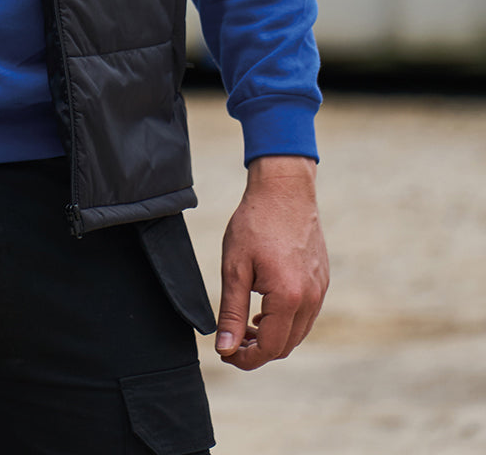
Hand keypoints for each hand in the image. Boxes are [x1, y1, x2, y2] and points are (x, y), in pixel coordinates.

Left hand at [215, 155, 328, 370]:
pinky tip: (264, 310)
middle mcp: (310, 299)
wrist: (284, 190)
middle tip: (231, 341)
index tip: (225, 353)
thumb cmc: (255, 223)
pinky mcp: (322, 281)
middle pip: (286, 346)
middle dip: (258, 352)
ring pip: (298, 333)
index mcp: (288, 298)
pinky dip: (286, 322)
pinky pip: (306, 315)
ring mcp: (320, 290)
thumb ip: (231, 312)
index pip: (270, 348)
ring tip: (245, 327)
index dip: (245, 358)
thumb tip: (225, 348)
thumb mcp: (234, 267)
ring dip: (273, 338)